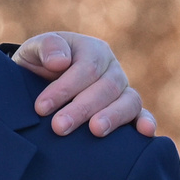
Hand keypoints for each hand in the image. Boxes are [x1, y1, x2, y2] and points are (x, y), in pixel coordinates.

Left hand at [16, 32, 157, 138]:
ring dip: (112, 117)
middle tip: (59, 127)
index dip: (64, 88)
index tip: (41, 108)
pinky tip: (146, 132)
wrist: (38, 84)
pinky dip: (146, 122)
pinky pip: (141, 115)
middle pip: (106, 88)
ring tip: (96, 131)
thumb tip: (60, 62)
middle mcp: (112, 70)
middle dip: (82, 108)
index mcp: (93, 50)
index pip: (86, 69)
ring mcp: (122, 91)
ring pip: (128, 101)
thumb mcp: (34, 50)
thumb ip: (45, 47)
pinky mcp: (127, 111)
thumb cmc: (38, 66)